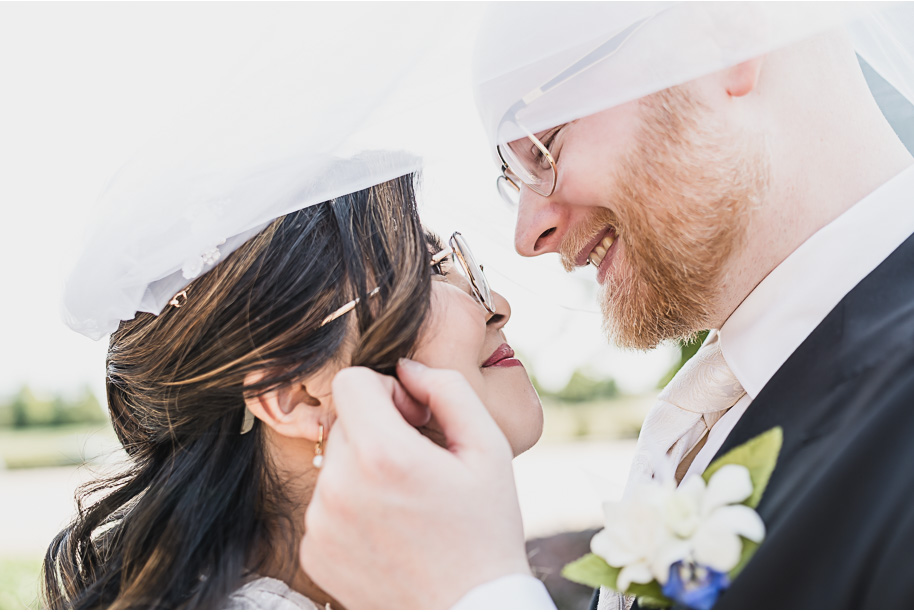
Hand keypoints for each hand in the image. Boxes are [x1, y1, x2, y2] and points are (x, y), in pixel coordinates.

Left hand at [300, 359, 530, 608]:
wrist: (468, 611)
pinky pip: (325, 502)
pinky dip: (351, 506)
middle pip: (343, 422)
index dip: (386, 389)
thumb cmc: (485, 529)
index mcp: (383, 455)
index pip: (352, 382)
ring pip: (333, 462)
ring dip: (363, 468)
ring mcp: (322, 523)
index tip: (412, 419)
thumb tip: (407, 368)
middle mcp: (340, 487)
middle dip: (377, 429)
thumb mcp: (488, 449)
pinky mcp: (314, 551)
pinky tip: (388, 529)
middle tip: (417, 462)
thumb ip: (448, 390)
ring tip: (405, 501)